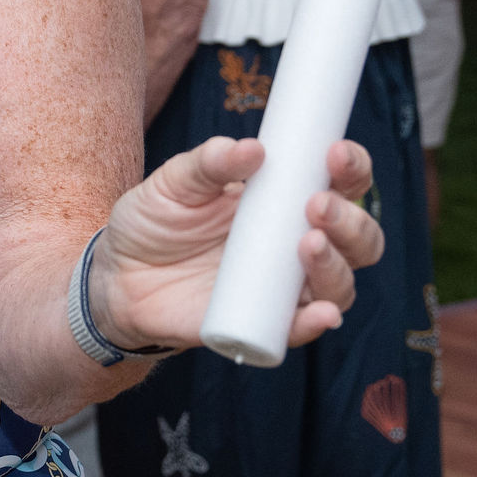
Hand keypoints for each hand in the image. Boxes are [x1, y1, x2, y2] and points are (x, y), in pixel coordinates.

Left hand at [93, 136, 382, 351]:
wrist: (118, 277)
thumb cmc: (153, 221)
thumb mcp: (172, 183)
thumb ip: (207, 163)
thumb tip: (252, 147)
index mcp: (285, 201)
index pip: (340, 184)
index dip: (351, 168)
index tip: (336, 152)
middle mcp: (297, 245)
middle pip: (358, 238)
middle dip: (351, 220)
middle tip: (316, 205)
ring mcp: (285, 287)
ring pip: (340, 284)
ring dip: (336, 266)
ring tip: (308, 244)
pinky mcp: (264, 324)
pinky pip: (300, 329)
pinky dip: (315, 322)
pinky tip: (321, 313)